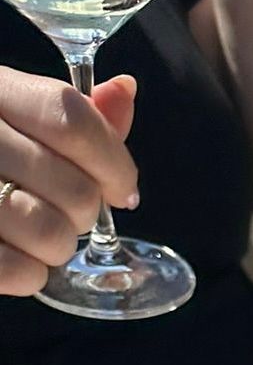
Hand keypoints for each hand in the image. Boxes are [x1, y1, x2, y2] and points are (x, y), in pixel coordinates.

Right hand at [0, 66, 139, 296]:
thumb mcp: (15, 112)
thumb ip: (74, 116)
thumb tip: (125, 91)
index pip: (72, 120)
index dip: (114, 164)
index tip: (123, 190)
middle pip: (75, 189)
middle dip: (85, 211)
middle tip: (63, 208)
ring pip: (52, 234)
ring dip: (57, 245)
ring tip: (37, 231)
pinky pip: (19, 272)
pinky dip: (30, 273)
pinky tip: (16, 254)